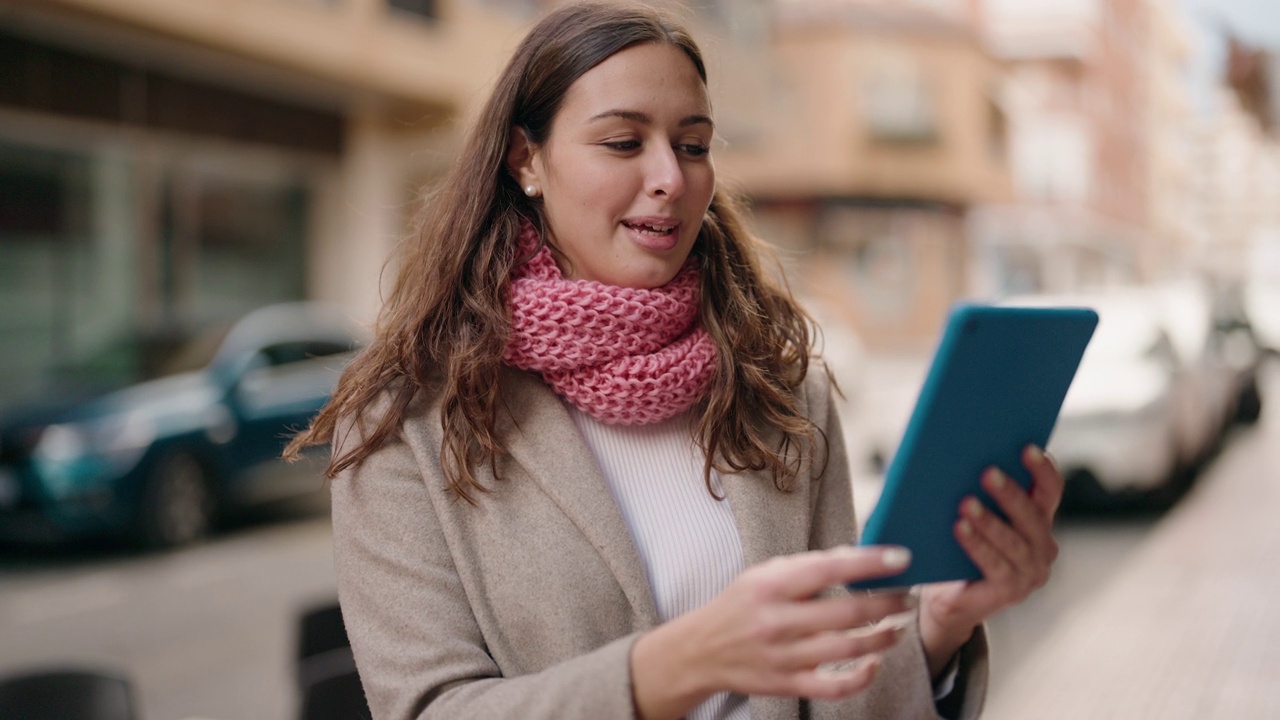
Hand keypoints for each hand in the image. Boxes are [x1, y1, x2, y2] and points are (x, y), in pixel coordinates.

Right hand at [631, 546, 915, 719]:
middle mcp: (777, 620)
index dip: (869, 563)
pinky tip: (874, 662)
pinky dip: (863, 676)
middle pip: (847, 612)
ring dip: (882, 637)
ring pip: (848, 648)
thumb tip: (857, 556)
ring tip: (897, 626)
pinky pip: (835, 686)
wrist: (700, 650)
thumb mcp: (763, 574)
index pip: (829, 568)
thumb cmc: (740, 605)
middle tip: (907, 596)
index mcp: (771, 585)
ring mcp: (783, 657)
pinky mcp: (787, 685)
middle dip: (887, 603)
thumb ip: (807, 566)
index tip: (901, 558)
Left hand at [918, 445, 1063, 676]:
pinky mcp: (1011, 591)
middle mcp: (1042, 546)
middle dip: (1010, 493)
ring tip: (967, 503)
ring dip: (990, 521)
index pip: (1050, 490)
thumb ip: (977, 489)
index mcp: (1038, 520)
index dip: (1043, 469)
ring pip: (1014, 541)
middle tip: (988, 472)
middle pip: (1032, 515)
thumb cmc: (958, 548)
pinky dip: (977, 545)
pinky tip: (959, 529)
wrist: (947, 596)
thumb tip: (958, 451)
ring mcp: (1030, 572)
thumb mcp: (972, 514)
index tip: (1026, 448)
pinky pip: (995, 565)